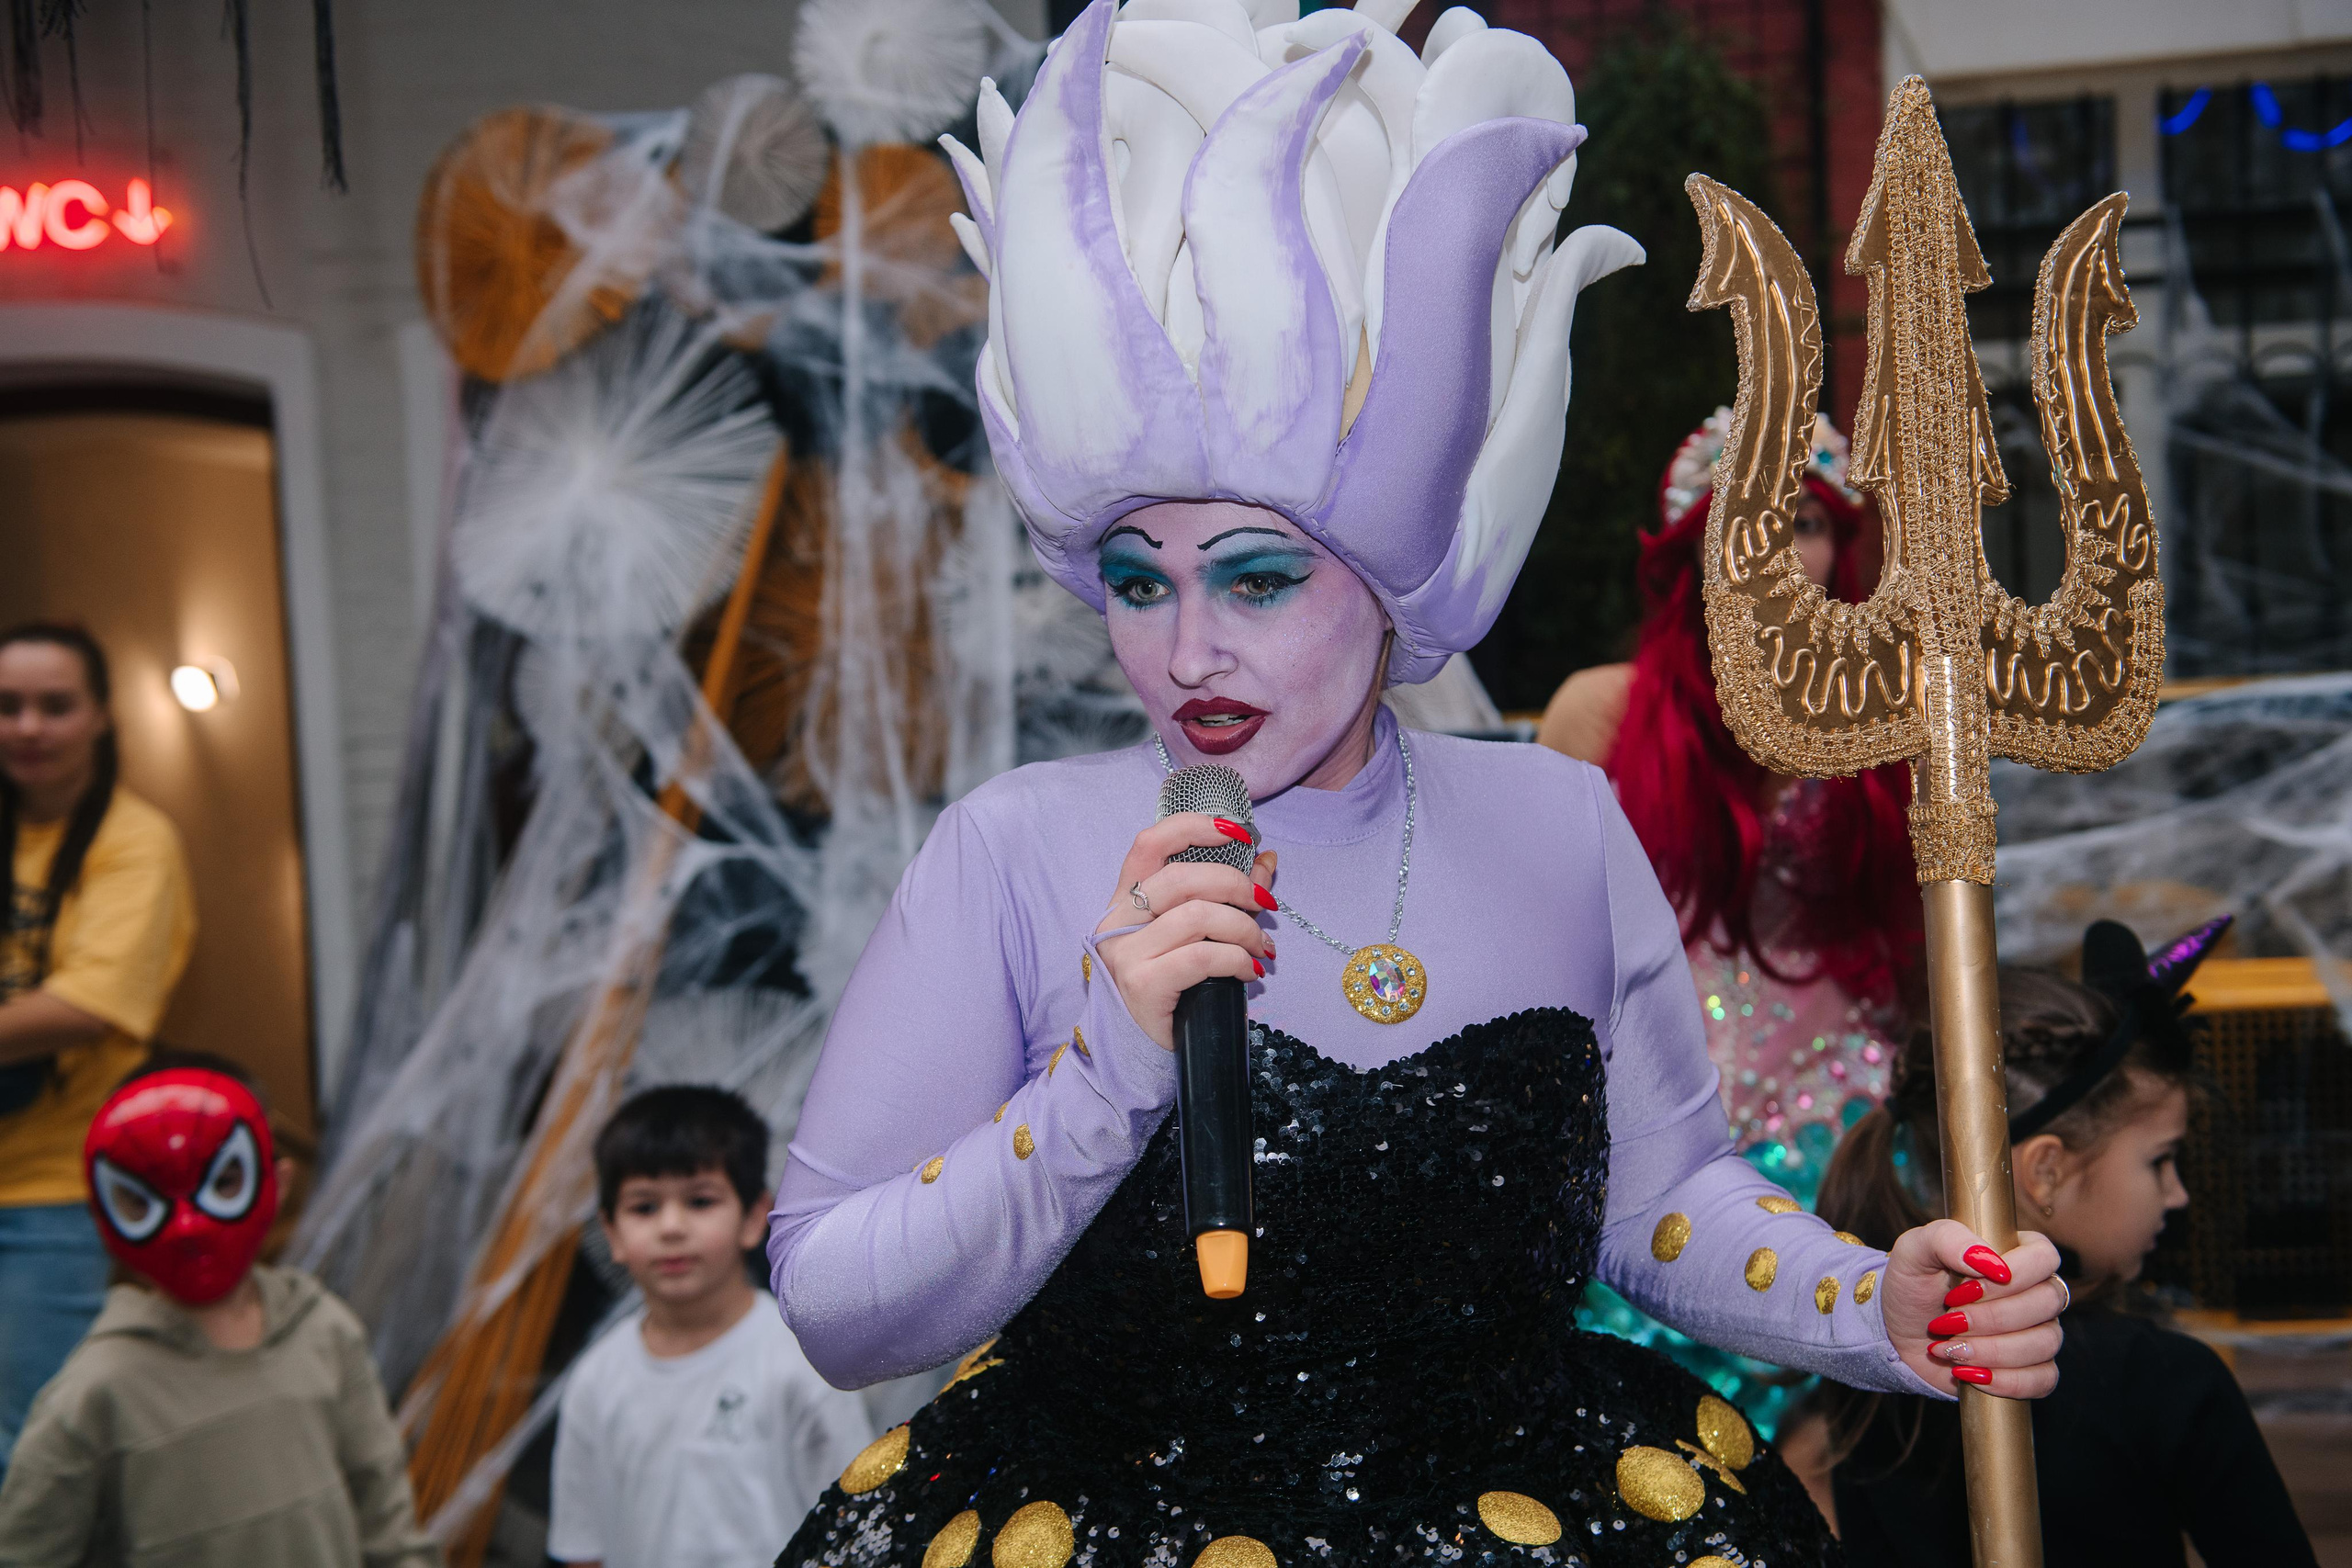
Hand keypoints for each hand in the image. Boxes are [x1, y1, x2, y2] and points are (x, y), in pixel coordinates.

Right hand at [1094, 814, 1275, 1050]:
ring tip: (1262, 948)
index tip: (1240, 833)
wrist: (1140, 1051)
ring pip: (1198, 917)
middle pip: (1182, 877)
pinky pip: (1202, 957)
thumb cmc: (1172, 988)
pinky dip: (1238, 960)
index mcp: (1127, 899)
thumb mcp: (1195, 936)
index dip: (1195, 827)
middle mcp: (1119, 920)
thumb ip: (1227, 895)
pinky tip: (1251, 972)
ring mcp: (1126, 953)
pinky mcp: (1142, 984)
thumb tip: (1266, 859)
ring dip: (1244, 930)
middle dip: (1237, 886)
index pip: (1151, 843)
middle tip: (1266, 906)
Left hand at [1881, 1220, 2063, 1396]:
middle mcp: (2036, 1291)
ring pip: (2044, 1343)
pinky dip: (2004, 1381)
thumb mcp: (1915, 1250)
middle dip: (1991, 1317)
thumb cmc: (1911, 1285)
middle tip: (1948, 1319)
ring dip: (1991, 1350)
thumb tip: (1993, 1263)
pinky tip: (1968, 1372)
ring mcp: (2039, 1331)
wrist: (1897, 1332)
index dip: (2010, 1275)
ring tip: (1950, 1348)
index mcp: (2017, 1253)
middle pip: (2047, 1302)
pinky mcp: (2032, 1369)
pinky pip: (2043, 1379)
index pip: (2043, 1258)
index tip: (1963, 1289)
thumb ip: (1949, 1238)